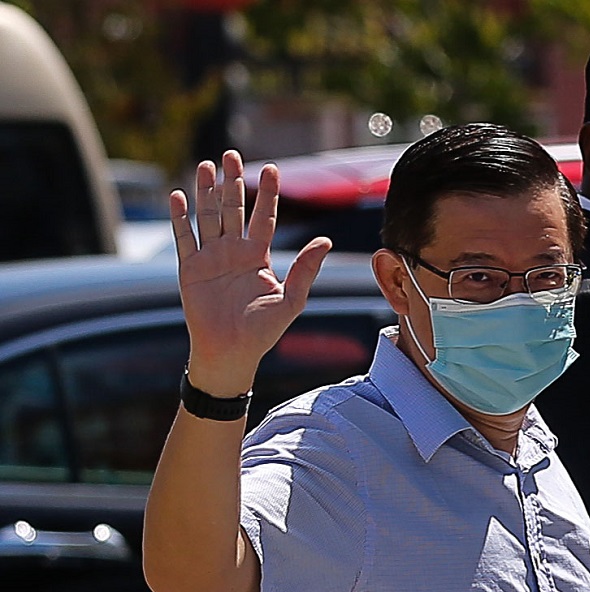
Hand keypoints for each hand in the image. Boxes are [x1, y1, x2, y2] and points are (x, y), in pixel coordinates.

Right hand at [170, 150, 331, 395]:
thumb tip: (325, 240)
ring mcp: (211, 258)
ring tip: (205, 165)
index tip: (272, 168)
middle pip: (233, 209)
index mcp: (258, 256)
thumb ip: (305, 269)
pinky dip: (180, 218)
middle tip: (231, 154)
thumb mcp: (291, 298)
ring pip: (207, 217)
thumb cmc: (263, 330)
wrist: (232, 352)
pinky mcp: (190, 269)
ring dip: (205, 192)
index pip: (264, 217)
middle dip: (232, 182)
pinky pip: (184, 238)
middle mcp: (234, 252)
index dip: (267, 193)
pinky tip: (178, 196)